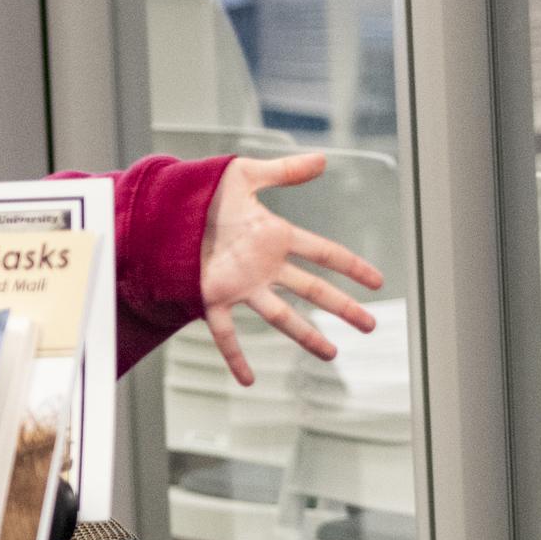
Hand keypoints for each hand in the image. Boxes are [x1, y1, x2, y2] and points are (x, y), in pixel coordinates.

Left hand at [195, 152, 389, 386]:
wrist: (162, 209)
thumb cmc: (204, 192)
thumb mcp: (246, 175)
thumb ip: (284, 170)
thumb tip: (323, 159)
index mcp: (275, 237)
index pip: (323, 253)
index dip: (351, 266)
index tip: (377, 281)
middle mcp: (263, 266)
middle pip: (312, 290)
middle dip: (342, 307)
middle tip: (370, 325)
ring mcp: (241, 284)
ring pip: (280, 316)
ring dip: (306, 335)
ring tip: (332, 354)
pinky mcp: (212, 297)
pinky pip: (226, 333)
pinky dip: (236, 357)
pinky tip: (248, 380)